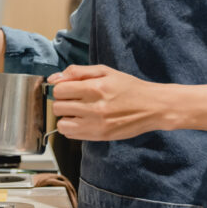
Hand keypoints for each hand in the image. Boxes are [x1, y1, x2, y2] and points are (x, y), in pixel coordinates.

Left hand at [48, 65, 169, 140]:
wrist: (152, 106)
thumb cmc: (129, 87)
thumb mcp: (104, 71)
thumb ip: (77, 72)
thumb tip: (54, 78)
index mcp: (94, 88)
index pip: (59, 90)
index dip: (62, 88)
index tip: (69, 89)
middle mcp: (94, 108)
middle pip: (58, 107)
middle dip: (63, 102)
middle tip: (75, 100)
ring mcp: (96, 125)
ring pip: (61, 124)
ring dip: (66, 117)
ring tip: (78, 112)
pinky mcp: (99, 136)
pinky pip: (71, 136)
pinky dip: (73, 128)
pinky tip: (84, 121)